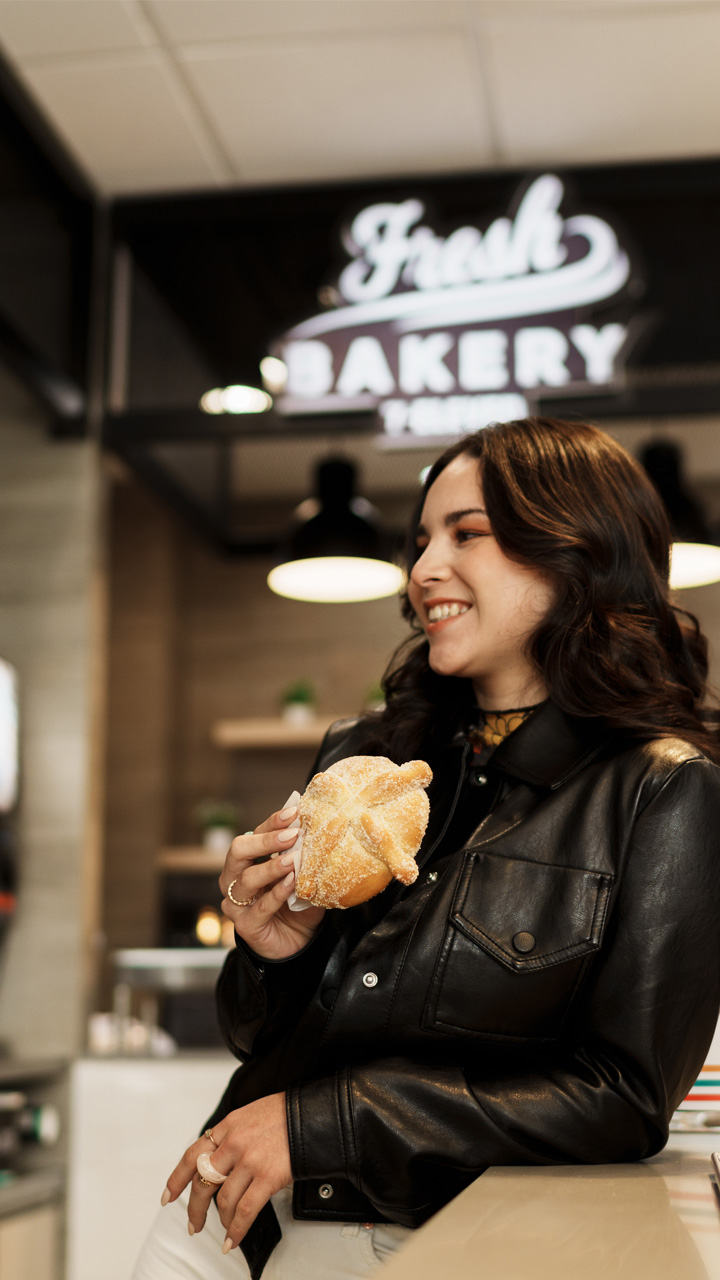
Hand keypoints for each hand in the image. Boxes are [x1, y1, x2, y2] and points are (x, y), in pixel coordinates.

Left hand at [162, 1094, 291, 1253]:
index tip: (168, 1197)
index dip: (177, 1179)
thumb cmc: (285, 1114)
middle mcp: (233, 1143)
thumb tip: (219, 1162)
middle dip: (194, 1210)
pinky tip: (233, 1240)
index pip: (192, 1155)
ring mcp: (249, 1160)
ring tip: (225, 1229)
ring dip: (221, 1221)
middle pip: (202, 1183)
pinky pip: (245, 1211)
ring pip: (223, 1200)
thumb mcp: (250, 1115)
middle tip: (194, 1225)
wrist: (312, 1113)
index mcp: (227, 1127)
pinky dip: (236, 1230)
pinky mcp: (267, 1177)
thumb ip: (231, 1136)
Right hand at [219, 806, 324, 958]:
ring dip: (271, 867)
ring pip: (246, 879)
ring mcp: (237, 903)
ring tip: (292, 860)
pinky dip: (276, 894)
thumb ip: (303, 857)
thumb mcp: (302, 876)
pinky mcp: (245, 925)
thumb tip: (316, 828)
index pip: (254, 834)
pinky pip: (259, 907)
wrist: (297, 942)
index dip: (272, 822)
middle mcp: (235, 879)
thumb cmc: (297, 905)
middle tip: (291, 835)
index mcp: (247, 862)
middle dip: (265, 840)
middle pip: (238, 851)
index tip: (293, 812)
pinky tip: (291, 884)